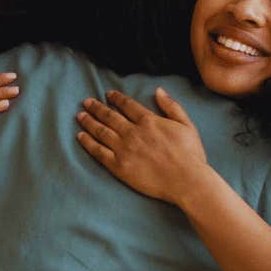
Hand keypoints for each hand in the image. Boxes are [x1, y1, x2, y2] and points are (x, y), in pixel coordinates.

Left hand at [75, 88, 214, 204]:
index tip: (108, 94)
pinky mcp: (119, 166)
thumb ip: (171, 106)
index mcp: (149, 121)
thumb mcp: (186, 125)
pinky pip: (98, 152)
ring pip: (101, 131)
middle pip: (109, 116)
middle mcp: (133, 132)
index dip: (116, 98)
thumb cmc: (190, 154)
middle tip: (86, 102)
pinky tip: (80, 136)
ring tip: (80, 115)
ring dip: (89, 122)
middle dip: (96, 107)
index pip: (127, 105)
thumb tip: (159, 90)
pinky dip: (88, 143)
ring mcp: (124, 149)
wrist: (186, 180)